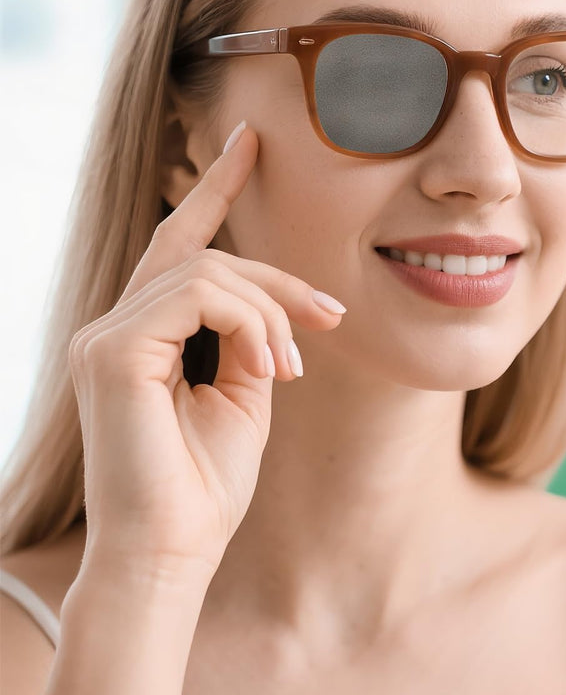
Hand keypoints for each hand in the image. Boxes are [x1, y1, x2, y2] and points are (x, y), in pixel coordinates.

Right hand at [68, 121, 344, 580]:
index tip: (251, 142)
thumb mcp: (244, 393)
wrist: (173, 553)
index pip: (178, 243)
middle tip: (331, 314)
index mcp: (143, 334)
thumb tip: (280, 302)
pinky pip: (200, 294)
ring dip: (271, 310)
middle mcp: (114, 325)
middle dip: (276, 276)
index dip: (215, 187)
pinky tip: (273, 368)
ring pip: (209, 270)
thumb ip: (251, 336)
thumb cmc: (206, 484)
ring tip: (292, 366)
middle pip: (204, 253)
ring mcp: (105, 334)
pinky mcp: (113, 350)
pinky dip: (252, 322)